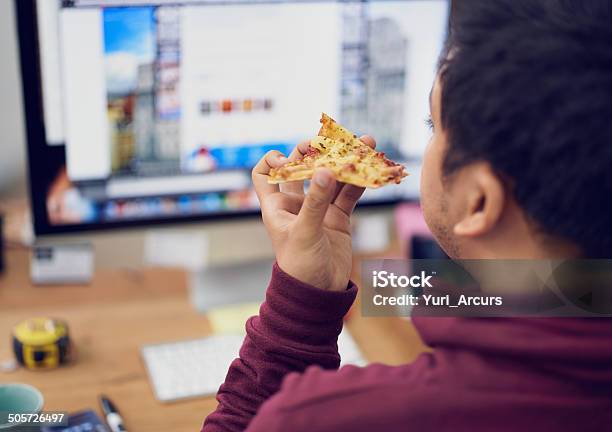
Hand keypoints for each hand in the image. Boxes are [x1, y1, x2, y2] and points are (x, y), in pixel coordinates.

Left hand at [252, 136, 375, 290]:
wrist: (320, 294)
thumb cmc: (300, 266)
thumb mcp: (305, 232)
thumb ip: (316, 202)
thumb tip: (327, 170)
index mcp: (277, 205)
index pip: (264, 174)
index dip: (272, 161)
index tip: (287, 159)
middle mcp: (296, 203)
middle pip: (302, 167)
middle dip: (316, 152)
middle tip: (331, 141)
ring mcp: (319, 209)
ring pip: (332, 178)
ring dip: (347, 161)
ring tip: (365, 144)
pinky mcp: (339, 217)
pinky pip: (350, 193)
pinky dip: (360, 181)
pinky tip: (372, 167)